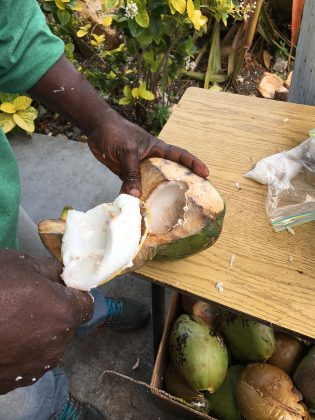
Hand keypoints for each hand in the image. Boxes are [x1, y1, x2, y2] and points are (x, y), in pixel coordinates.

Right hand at [0, 249, 92, 393]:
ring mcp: (36, 366)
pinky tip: (3, 339)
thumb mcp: (21, 263)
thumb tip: (62, 276)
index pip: (86, 303)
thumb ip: (51, 269)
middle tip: (26, 302)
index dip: (73, 294)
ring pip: (48, 343)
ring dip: (38, 333)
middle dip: (53, 312)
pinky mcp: (17, 382)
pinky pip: (29, 360)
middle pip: (66, 324)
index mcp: (63, 313)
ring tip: (9, 321)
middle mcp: (57, 344)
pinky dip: (21, 350)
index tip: (58, 289)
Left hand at [87, 109, 208, 196]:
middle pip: (169, 173)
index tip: (206, 174)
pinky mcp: (127, 174)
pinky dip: (137, 197)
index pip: (180, 156)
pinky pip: (135, 188)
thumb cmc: (115, 132)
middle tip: (192, 199)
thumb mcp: (126, 152)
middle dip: (180, 184)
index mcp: (157, 149)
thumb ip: (131, 173)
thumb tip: (136, 196)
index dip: (193, 164)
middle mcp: (152, 160)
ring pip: (152, 184)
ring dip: (157, 196)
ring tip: (167, 211)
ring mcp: (140, 168)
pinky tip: (140, 208)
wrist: (96, 128)